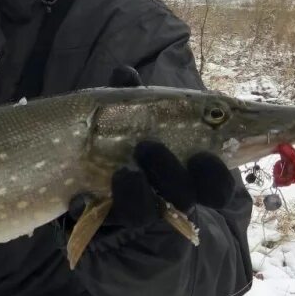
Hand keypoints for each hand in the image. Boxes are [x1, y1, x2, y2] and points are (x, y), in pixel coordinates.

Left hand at [68, 65, 235, 230]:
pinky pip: (95, 222)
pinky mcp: (100, 222)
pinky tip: (78, 196)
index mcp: (189, 179)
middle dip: (171, 175)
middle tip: (148, 147)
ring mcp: (134, 215)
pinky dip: (86, 206)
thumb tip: (125, 73)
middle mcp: (167, 202)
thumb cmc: (127, 147)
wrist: (93, 189)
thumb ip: (133, 101)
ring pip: (144, 214)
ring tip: (123, 172)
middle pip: (184, 199)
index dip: (215, 177)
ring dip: (136, 192)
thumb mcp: (133, 122)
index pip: (217, 189)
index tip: (203, 156)